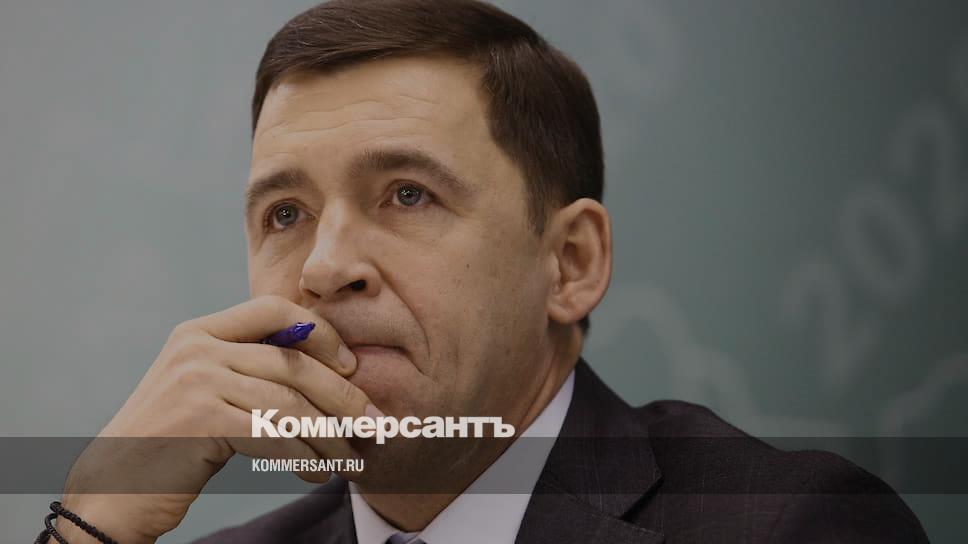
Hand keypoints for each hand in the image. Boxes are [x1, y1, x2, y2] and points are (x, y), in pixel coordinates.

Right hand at [57, 295, 372, 542]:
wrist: (112, 491)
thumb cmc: (170, 447)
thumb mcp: (206, 393)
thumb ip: (249, 373)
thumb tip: (330, 376)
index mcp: (199, 332)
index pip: (274, 309)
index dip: (321, 333)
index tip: (351, 366)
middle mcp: (197, 347)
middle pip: (293, 362)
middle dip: (343, 395)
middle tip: (375, 423)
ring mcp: (196, 380)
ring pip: (290, 403)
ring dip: (329, 436)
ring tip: (349, 460)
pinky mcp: (201, 418)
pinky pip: (273, 435)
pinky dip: (303, 456)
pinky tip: (316, 473)